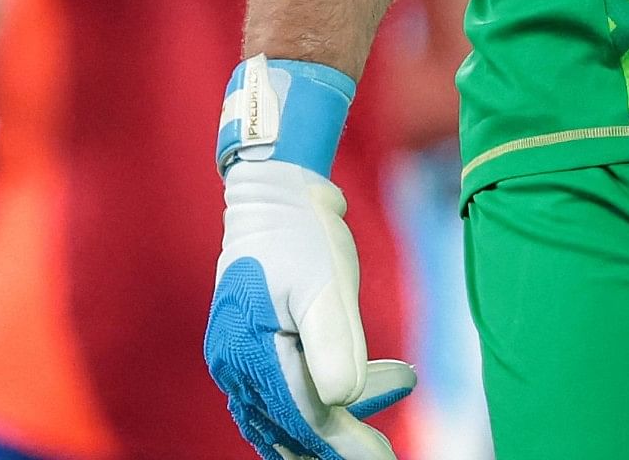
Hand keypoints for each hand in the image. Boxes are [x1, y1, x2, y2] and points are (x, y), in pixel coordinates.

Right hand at [208, 60, 414, 459]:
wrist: (273, 196)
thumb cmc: (302, 235)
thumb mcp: (327, 283)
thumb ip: (332, 344)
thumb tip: (340, 401)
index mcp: (249, 351)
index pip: (303, 415)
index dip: (344, 444)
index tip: (383, 458)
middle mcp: (234, 364)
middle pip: (290, 426)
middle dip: (341, 442)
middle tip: (385, 449)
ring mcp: (236, 360)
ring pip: (284, 417)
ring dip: (335, 422)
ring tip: (394, 386)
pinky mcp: (247, 352)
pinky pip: (280, 397)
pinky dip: (318, 402)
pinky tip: (359, 388)